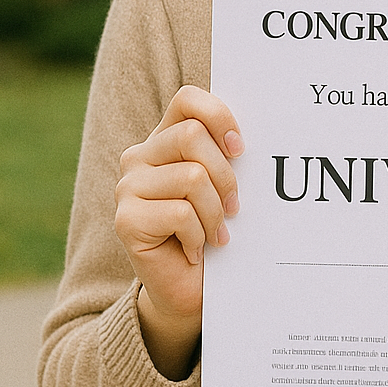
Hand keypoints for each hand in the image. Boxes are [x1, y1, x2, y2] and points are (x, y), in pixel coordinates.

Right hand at [114, 85, 242, 379]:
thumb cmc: (212, 227)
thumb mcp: (223, 182)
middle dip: (225, 174)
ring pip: (191, 176)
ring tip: (217, 232)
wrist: (189, 287)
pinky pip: (180, 212)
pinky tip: (196, 249)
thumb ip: (227, 152)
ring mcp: (128, 188)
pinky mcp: (126, 220)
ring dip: (215, 211)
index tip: (239, 147)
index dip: (219, 116)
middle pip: (192, 136)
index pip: (187, 99)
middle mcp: (139, 157)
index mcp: (164, 139)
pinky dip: (200, 234)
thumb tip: (261, 130)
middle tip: (234, 205)